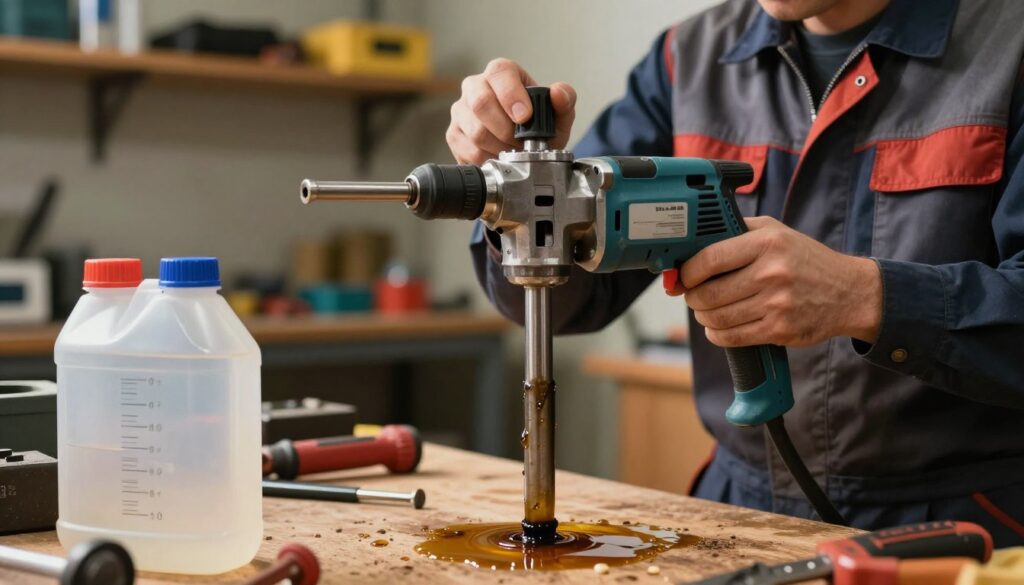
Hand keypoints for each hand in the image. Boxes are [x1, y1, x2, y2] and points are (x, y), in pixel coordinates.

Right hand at [446, 58, 576, 163]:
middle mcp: (475, 86)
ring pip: (474, 131)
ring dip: (499, 147)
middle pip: (480, 103)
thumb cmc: (538, 126)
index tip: (525, 116)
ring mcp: (461, 110)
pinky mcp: (454, 134)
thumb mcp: (558, 115)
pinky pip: (468, 149)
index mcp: (501, 73)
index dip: (511, 95)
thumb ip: (565, 100)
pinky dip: (488, 158)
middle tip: (521, 142)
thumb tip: (558, 93)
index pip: (499, 73)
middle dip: (506, 129)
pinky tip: (499, 156)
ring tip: (513, 150)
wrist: (523, 148)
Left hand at [681, 217, 881, 347]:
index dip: (688, 272)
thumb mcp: (776, 232)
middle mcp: (771, 273)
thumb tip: (694, 243)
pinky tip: (718, 328)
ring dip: (704, 317)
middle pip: (708, 293)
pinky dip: (717, 335)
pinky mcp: (780, 329)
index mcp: (767, 244)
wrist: (849, 292)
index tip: (683, 277)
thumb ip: (737, 231)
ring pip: (717, 317)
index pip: (710, 259)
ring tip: (707, 310)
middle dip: (692, 297)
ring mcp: (776, 304)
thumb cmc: (806, 260)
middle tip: (693, 296)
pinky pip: (733, 337)